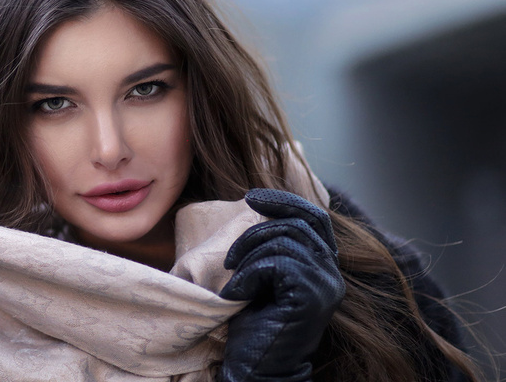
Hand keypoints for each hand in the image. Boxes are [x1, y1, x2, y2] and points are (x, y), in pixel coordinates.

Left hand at [218, 189, 344, 381]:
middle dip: (254, 232)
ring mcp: (325, 285)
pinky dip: (248, 274)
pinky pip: (276, 263)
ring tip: (233, 280)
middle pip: (296, 224)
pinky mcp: (310, 297)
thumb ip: (272, 247)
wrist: (257, 368)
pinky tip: (236, 295)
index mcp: (323, 266)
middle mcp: (331, 274)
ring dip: (248, 255)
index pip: (315, 216)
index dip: (285, 200)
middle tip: (230, 258)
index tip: (251, 197)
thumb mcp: (264, 276)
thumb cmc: (255, 323)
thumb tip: (259, 207)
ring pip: (284, 240)